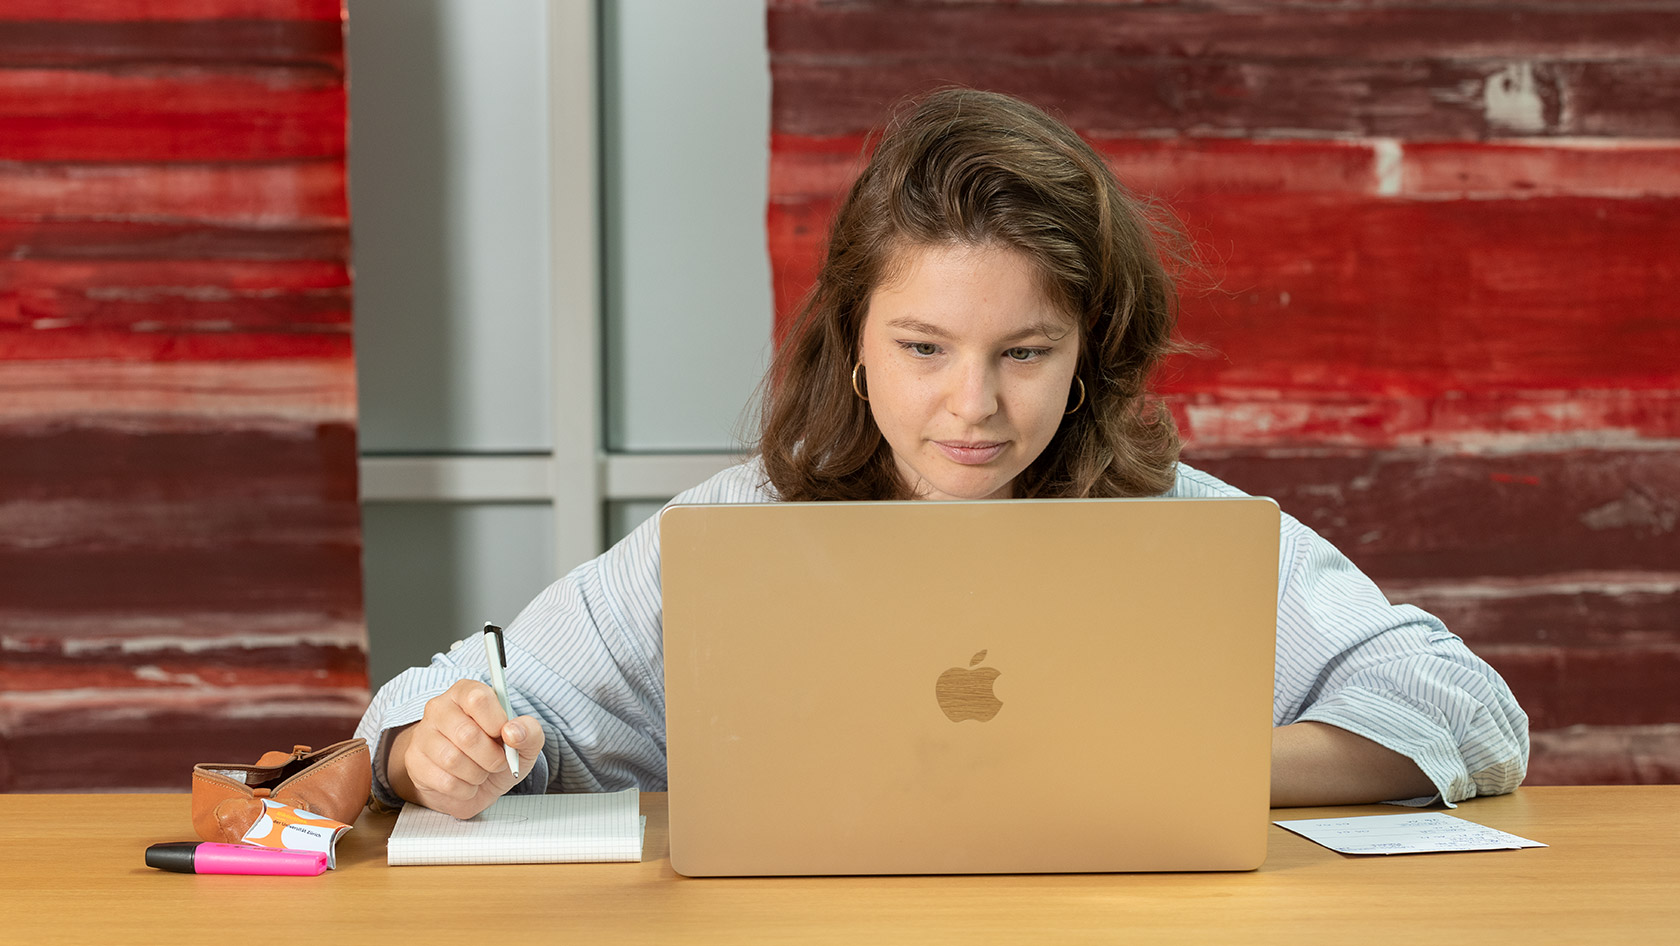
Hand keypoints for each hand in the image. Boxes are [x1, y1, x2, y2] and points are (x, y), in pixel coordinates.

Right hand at [385, 679, 545, 818]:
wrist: (473, 783)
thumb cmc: (496, 754)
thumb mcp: (524, 742)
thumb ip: (529, 731)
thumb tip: (513, 731)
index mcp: (467, 692)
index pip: (478, 698)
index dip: (497, 723)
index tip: (504, 736)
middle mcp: (440, 708)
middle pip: (467, 734)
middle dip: (491, 757)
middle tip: (497, 762)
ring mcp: (423, 734)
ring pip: (453, 760)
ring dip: (477, 774)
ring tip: (480, 772)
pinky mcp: (414, 762)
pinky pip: (444, 781)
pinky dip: (464, 789)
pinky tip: (465, 782)